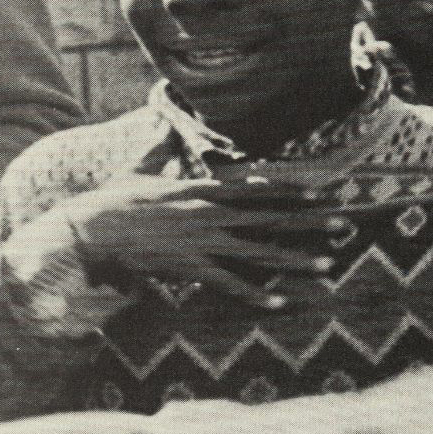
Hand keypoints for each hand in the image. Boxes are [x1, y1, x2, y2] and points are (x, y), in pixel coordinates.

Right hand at [11, 175, 343, 311]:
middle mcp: (208, 213)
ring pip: (259, 252)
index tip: (320, 190)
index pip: (253, 187)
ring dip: (295, 260)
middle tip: (345, 225)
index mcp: (198, 189)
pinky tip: (279, 303)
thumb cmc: (108, 203)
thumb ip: (155, 154)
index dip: (289, 188)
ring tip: (327, 266)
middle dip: (309, 222)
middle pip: (269, 218)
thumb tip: (158, 129)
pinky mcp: (188, 269)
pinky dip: (254, 295)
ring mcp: (201, 242)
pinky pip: (228, 284)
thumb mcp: (136, 172)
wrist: (88, 230)